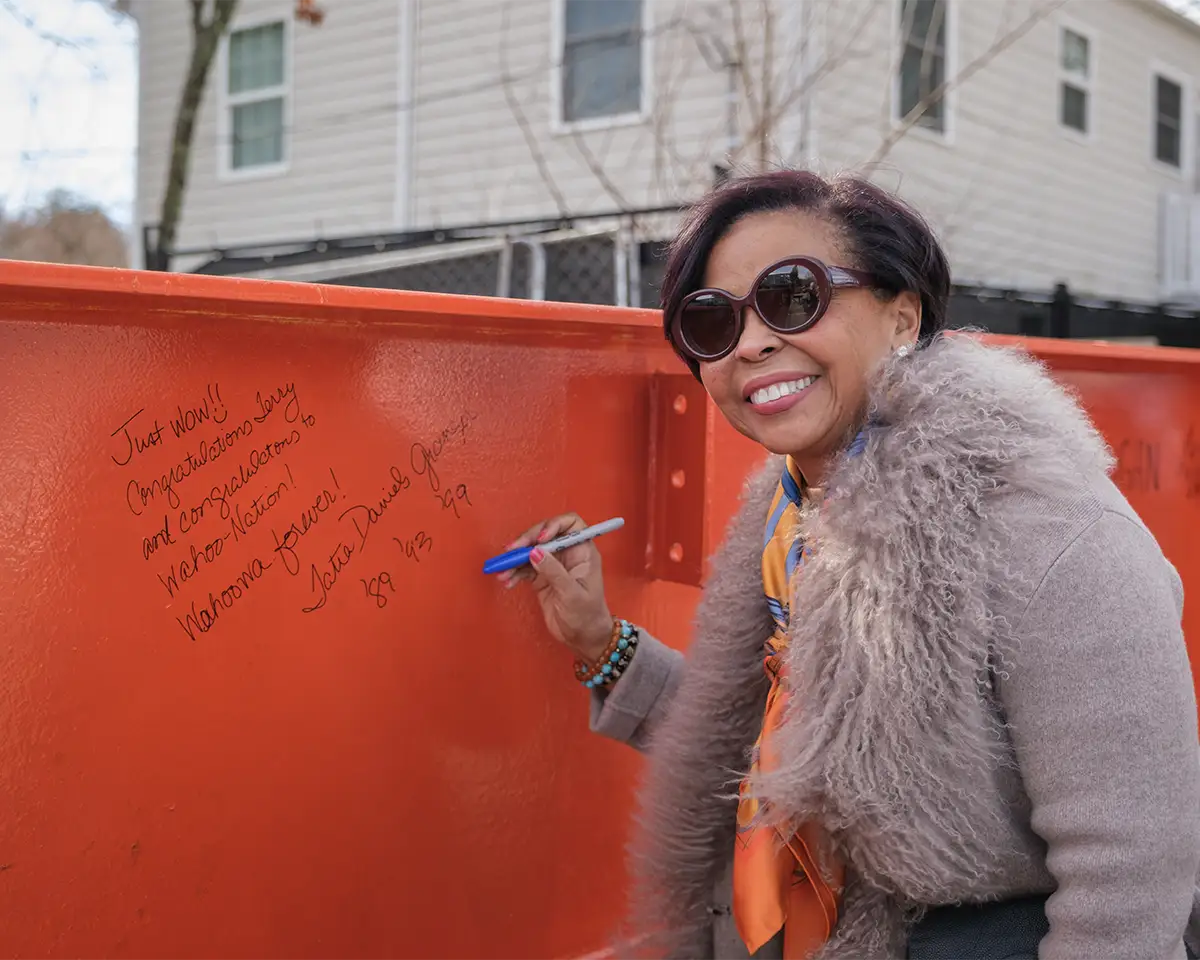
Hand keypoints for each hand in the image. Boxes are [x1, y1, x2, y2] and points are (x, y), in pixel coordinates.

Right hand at [498, 512, 613, 662]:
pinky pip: (524, 567)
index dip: (554, 525)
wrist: (582, 638)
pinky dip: (514, 572)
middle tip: (511, 551)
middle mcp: (568, 554)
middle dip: (527, 540)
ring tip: (502, 570)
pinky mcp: (541, 577)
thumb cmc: (586, 615)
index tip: (540, 538)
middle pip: (545, 534)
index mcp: (582, 552)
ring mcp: (553, 564)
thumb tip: (535, 551)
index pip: (571, 524)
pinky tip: (507, 581)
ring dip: (515, 559)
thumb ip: (553, 571)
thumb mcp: (572, 593)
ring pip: (531, 551)